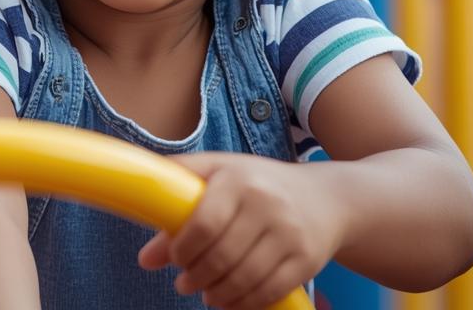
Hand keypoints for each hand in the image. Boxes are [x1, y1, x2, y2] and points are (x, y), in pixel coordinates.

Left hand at [137, 154, 343, 309]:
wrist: (325, 197)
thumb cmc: (257, 184)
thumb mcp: (217, 175)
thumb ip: (177, 203)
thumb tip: (146, 258)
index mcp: (238, 179)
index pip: (203, 224)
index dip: (181, 249)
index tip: (174, 257)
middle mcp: (267, 204)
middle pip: (221, 257)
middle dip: (195, 277)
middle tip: (184, 282)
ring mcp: (290, 233)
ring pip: (244, 280)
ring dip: (217, 295)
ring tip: (205, 293)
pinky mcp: (307, 260)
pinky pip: (269, 292)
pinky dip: (244, 304)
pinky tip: (230, 301)